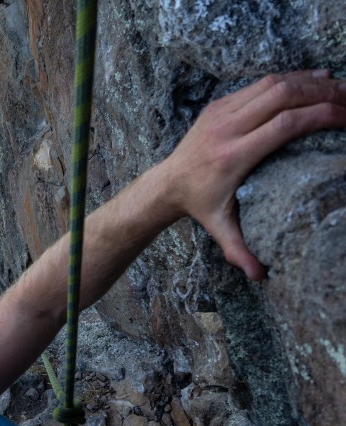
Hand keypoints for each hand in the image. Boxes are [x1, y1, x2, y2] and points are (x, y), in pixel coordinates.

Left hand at [161, 70, 345, 279]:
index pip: (285, 124)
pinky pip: (260, 84)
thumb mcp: (220, 229)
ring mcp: (221, 112)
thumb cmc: (200, 206)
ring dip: (310, 82)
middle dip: (323, 93)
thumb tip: (259, 276)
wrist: (166, 184)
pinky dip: (291, 79)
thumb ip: (240, 251)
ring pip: (273, 84)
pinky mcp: (219, 104)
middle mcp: (226, 128)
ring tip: (342, 88)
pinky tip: (316, 80)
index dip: (322, 115)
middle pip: (283, 95)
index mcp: (233, 156)